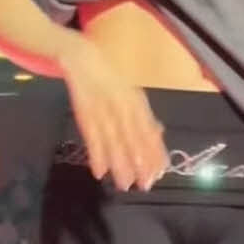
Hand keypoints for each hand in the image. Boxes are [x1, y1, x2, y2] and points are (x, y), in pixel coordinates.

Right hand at [61, 37, 169, 191]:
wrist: (83, 59)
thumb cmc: (110, 80)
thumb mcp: (131, 94)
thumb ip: (143, 115)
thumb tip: (159, 136)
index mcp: (136, 101)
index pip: (149, 130)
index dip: (155, 151)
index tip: (161, 172)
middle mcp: (123, 105)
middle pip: (134, 137)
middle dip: (140, 162)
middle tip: (145, 184)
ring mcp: (103, 108)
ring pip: (114, 140)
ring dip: (120, 164)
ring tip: (124, 184)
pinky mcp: (84, 112)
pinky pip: (92, 136)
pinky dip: (96, 154)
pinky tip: (100, 171)